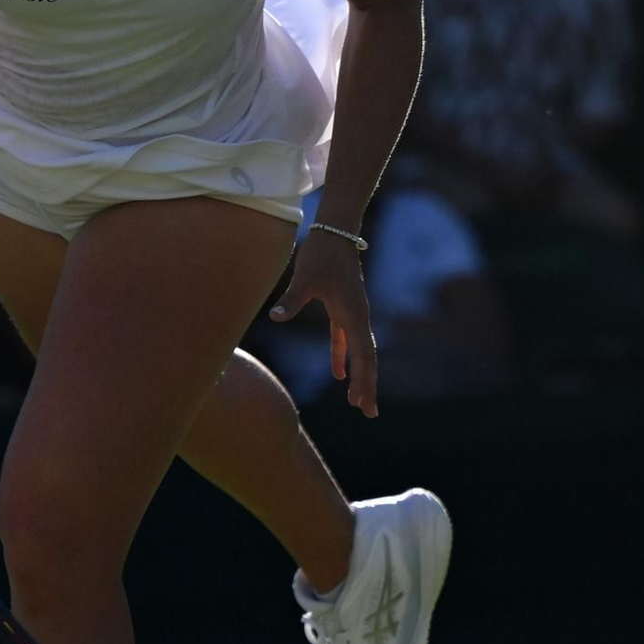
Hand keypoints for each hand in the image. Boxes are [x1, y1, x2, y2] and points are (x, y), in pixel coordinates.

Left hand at [269, 231, 378, 416]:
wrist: (335, 230)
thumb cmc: (321, 253)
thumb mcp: (305, 277)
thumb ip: (291, 300)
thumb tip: (275, 317)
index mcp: (353, 313)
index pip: (363, 354)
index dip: (364, 380)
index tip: (363, 403)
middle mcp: (358, 316)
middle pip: (367, 358)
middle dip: (367, 386)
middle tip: (368, 413)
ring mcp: (353, 313)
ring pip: (360, 351)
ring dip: (358, 375)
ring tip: (357, 402)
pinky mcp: (342, 308)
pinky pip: (345, 339)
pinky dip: (342, 356)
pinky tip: (337, 374)